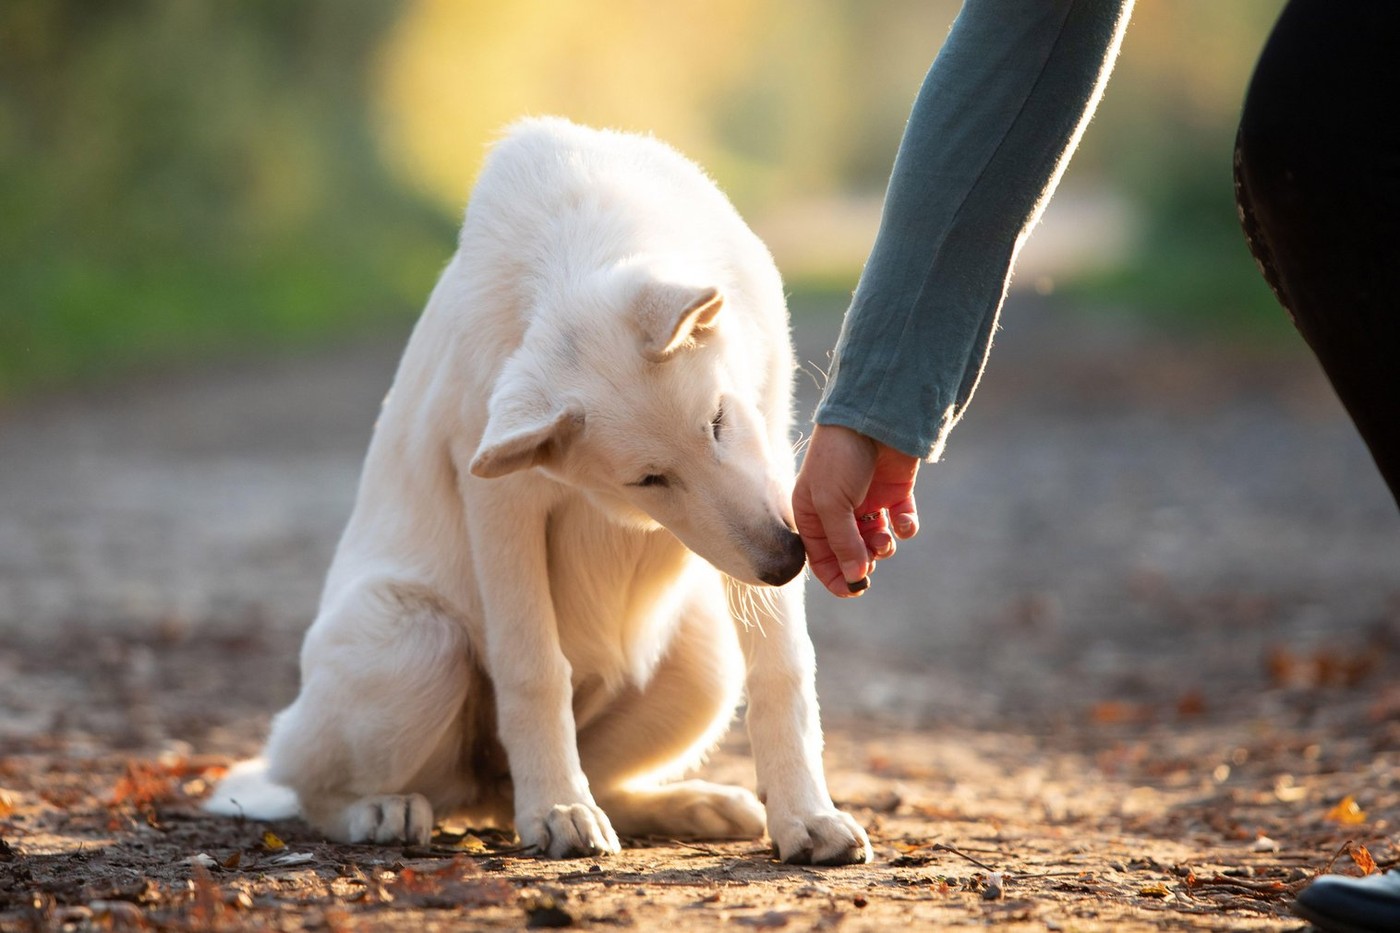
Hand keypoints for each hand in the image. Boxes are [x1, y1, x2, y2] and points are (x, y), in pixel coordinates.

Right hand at [792, 424, 919, 597]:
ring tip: (884, 539)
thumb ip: (843, 543)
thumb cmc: (839, 458)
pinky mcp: (893, 494)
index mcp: (812, 514)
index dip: (836, 576)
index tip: (853, 589)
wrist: (873, 418)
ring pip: (876, 542)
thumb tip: (854, 576)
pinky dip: (905, 527)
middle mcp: (838, 512)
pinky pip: (901, 523)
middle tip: (871, 557)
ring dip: (882, 547)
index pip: (821, 557)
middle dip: (862, 560)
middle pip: (850, 553)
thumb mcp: (831, 503)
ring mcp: (867, 503)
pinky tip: (903, 522)